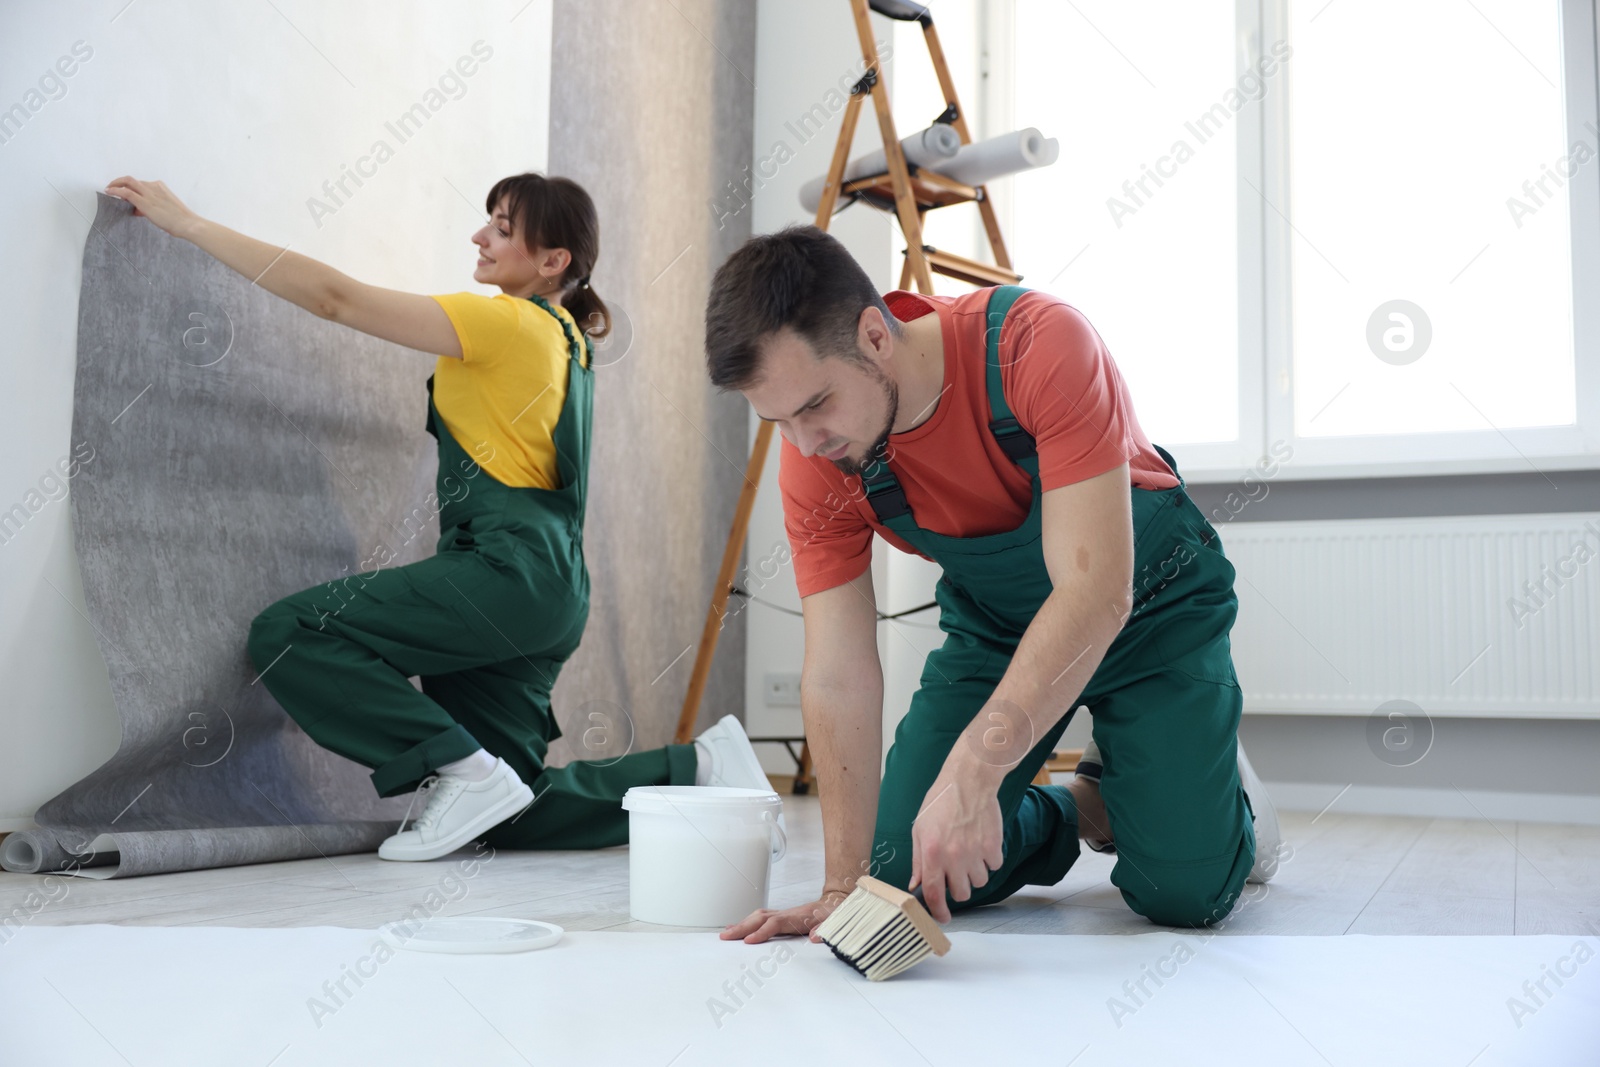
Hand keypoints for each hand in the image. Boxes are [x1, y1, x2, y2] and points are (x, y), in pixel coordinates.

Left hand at [104, 177, 200, 238]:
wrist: (187, 223)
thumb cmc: (180, 219)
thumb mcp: (166, 208)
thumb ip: (151, 207)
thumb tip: (138, 210)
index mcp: (160, 187)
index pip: (141, 184)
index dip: (132, 188)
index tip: (125, 193)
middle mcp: (154, 187)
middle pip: (132, 180)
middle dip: (120, 181)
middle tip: (112, 186)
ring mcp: (149, 193)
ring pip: (128, 182)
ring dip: (116, 184)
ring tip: (109, 190)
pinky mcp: (144, 202)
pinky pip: (126, 192)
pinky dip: (115, 190)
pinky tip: (109, 191)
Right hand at [719, 889, 849, 943]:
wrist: (836, 903)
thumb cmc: (834, 914)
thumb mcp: (836, 922)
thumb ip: (826, 929)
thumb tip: (816, 937)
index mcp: (797, 917)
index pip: (775, 924)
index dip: (761, 932)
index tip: (748, 941)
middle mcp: (786, 914)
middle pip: (760, 918)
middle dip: (742, 927)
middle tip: (725, 937)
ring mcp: (782, 914)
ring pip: (757, 916)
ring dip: (741, 924)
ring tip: (726, 934)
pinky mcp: (781, 917)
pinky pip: (760, 918)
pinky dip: (747, 922)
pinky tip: (737, 928)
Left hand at [910, 760, 1003, 922]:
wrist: (969, 781)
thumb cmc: (941, 802)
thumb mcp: (919, 829)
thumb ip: (918, 861)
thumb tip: (916, 885)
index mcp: (932, 853)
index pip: (934, 894)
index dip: (938, 911)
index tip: (942, 917)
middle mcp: (954, 857)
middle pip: (961, 894)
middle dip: (958, 888)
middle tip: (956, 872)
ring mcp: (975, 852)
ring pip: (980, 882)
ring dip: (975, 873)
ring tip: (969, 852)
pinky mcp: (993, 846)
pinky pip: (994, 866)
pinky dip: (990, 860)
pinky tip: (982, 843)